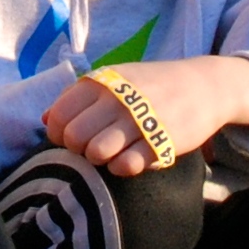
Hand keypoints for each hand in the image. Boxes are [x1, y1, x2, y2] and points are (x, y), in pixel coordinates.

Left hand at [42, 59, 248, 176]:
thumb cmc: (151, 85)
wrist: (204, 85)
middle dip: (79, 149)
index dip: (58, 133)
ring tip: (111, 153)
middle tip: (94, 146)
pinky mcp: (161, 141)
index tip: (71, 136)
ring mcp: (140, 120)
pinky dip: (122, 167)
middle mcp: (118, 99)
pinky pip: (126, 166)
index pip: (59, 116)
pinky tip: (129, 159)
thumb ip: (78, 98)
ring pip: (96, 152)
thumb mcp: (115, 80)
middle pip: (74, 138)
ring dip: (99, 159)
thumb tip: (44, 120)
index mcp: (102, 82)